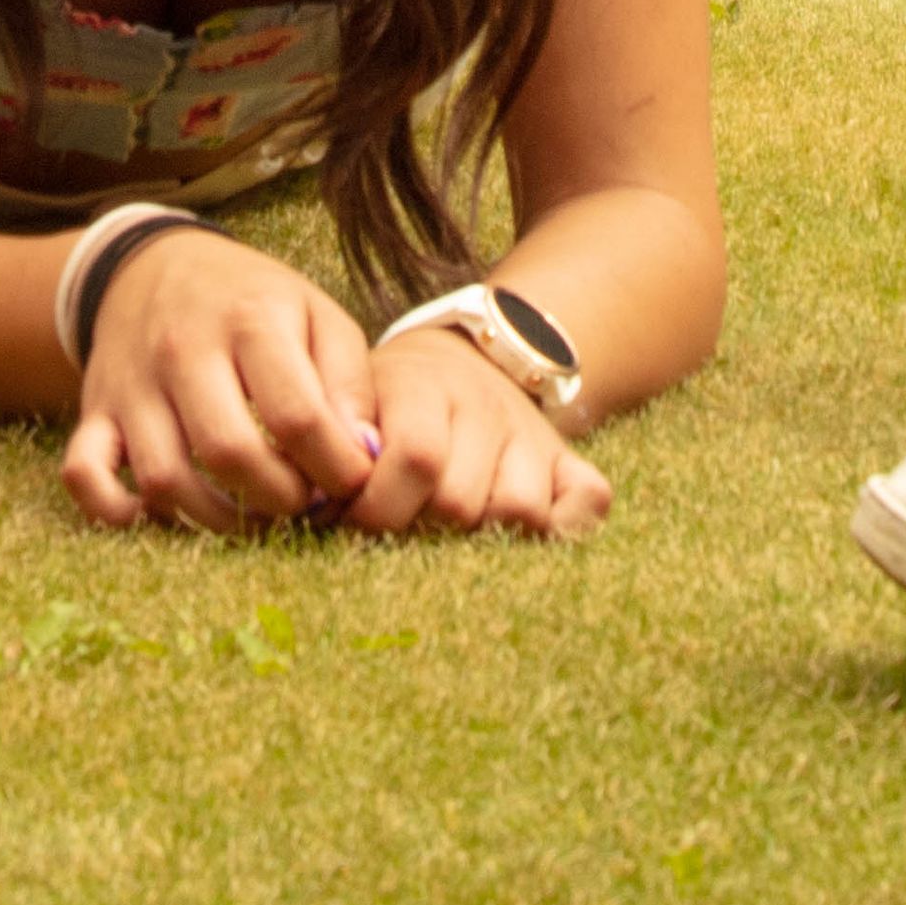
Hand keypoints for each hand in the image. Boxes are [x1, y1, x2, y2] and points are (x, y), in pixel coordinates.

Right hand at [54, 229, 369, 532]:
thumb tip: (365, 455)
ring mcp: (132, 384)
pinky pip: (83, 474)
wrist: (155, 267)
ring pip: (164, 478)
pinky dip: (114, 510)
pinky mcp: (95, 412)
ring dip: (218, 518)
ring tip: (255, 511)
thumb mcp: (317, 315)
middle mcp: (182, 351)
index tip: (352, 480)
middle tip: (304, 501)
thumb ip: (350, 383)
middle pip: (229, 453)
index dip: (335, 466)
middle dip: (280, 498)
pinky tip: (161, 516)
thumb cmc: (254, 303)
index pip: (296, 415)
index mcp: (249, 321)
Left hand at [336, 320, 612, 542]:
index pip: (416, 457)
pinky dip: (566, 530)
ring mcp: (531, 436)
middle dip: (417, 532)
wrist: (460, 360)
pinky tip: (522, 544)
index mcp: (424, 388)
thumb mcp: (355, 405)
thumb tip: (316, 505)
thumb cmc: (388, 403)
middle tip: (394, 531)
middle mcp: (485, 408)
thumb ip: (337, 448)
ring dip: (477, 540)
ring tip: (445, 538)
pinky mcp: (567, 463)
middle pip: (461, 500)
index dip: (377, 506)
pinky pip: (589, 501)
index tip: (348, 520)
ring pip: (519, 512)